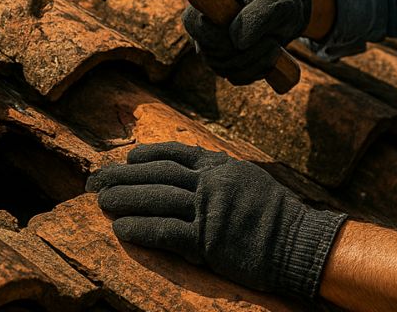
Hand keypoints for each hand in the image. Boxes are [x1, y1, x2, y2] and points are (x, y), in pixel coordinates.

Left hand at [87, 142, 345, 298]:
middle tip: (96, 178)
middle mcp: (213, 183)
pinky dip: (141, 229)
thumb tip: (199, 169)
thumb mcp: (251, 182)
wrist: (300, 242)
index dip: (149, 155)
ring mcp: (210, 211)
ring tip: (100, 200)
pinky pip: (166, 231)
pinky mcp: (208, 240)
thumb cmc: (279, 216)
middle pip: (160, 174)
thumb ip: (222, 174)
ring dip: (125, 199)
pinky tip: (121, 229)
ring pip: (158, 199)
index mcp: (223, 167)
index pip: (178, 154)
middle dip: (124, 176)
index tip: (127, 157)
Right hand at [182, 0, 310, 84]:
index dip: (211, 37)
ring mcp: (216, 46)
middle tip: (271, 41)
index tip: (238, 40)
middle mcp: (207, 25)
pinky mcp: (229, 62)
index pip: (191, 22)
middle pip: (210, 53)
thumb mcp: (276, 0)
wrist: (289, 9)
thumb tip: (237, 43)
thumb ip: (256, 16)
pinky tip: (272, 57)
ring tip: (275, 45)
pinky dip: (257, 71)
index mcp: (210, 1)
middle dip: (244, 53)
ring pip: (224, 69)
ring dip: (254, 63)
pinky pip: (237, 77)